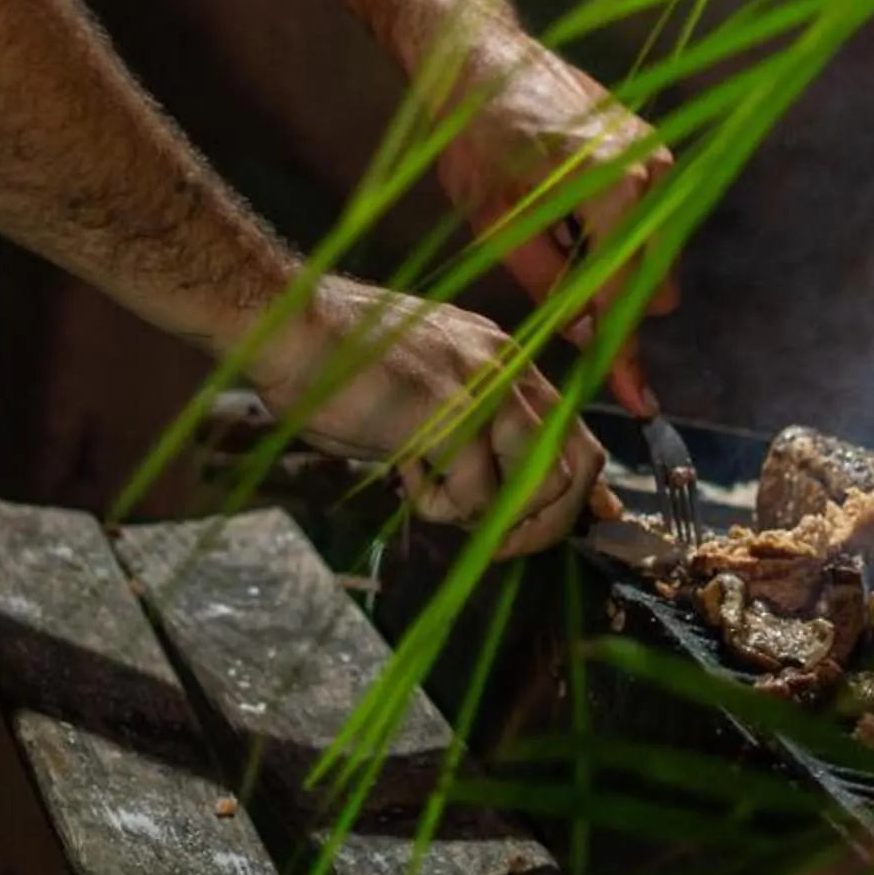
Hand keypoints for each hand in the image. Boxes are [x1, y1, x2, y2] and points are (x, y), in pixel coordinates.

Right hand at [251, 274, 604, 556]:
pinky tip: (406, 481)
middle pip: (579, 463)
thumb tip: (489, 493)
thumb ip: (467, 434)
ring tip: (440, 502)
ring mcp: (486, 387)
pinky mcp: (455, 414)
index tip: (564, 527)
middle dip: (546, 522)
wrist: (294, 330)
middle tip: (496, 544)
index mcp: (505, 359)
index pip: (574, 430)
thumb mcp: (424, 396)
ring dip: (495, 516)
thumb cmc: (340, 366)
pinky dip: (443, 508)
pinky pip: (477, 493)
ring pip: (541, 483)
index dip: (578, 490)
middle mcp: (509, 367)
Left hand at [434, 38, 678, 414]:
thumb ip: (549, 282)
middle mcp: (650, 168)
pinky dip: (617, 231)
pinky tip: (568, 212)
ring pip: (655, 247)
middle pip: (655, 276)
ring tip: (553, 234)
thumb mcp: (497, 221)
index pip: (627, 292)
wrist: (483, 57)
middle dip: (616, 299)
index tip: (638, 400)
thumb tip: (588, 333)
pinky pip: (650, 212)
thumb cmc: (476, 135)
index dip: (627, 351)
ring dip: (615, 263)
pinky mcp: (651, 143)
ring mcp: (657, 152)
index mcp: (610, 186)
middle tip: (559, 292)